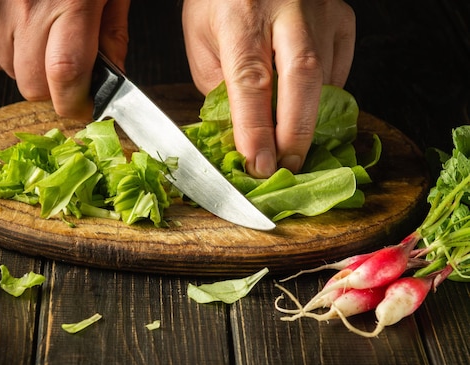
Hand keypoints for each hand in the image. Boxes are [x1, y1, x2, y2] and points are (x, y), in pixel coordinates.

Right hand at [0, 0, 130, 119]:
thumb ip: (112, 32)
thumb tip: (110, 77)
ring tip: (38, 26)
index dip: (74, 104)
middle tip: (63, 65)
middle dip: (51, 86)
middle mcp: (24, 6)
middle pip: (32, 85)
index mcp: (70, 0)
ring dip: (25, 62)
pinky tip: (14, 19)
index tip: (83, 108)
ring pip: (7, 71)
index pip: (65, 74)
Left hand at [182, 0, 354, 177]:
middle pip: (302, 80)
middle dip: (296, 133)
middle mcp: (288, 11)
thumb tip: (244, 134)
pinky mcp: (343, 19)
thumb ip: (221, 87)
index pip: (251, 82)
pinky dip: (324, 98)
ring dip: (309, 120)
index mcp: (242, 17)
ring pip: (325, 80)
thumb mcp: (202, 40)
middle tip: (289, 167)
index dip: (256, 130)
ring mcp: (322, 13)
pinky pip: (339, 72)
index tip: (259, 164)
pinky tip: (305, 107)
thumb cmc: (220, 1)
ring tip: (293, 145)